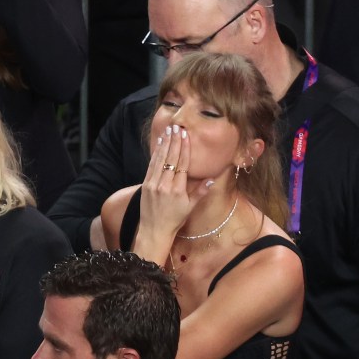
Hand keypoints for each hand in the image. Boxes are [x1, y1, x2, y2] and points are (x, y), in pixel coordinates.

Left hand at [136, 125, 203, 250]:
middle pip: (171, 158)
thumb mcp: (190, 207)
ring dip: (165, 144)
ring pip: (160, 160)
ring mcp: (153, 184)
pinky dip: (156, 154)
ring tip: (169, 131)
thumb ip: (201, 192)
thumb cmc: (175, 219)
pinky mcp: (145, 185)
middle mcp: (165, 185)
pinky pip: (151, 166)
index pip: (182, 164)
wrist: (154, 230)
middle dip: (174, 141)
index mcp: (177, 190)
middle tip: (178, 127)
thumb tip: (212, 178)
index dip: (184, 148)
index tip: (186, 136)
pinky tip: (159, 144)